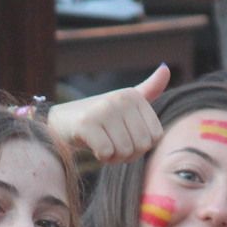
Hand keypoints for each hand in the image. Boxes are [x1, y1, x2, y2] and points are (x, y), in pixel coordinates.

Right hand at [47, 64, 169, 162]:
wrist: (61, 122)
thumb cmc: (98, 117)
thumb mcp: (125, 103)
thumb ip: (148, 90)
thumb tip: (166, 68)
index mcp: (134, 96)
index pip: (155, 137)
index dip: (141, 147)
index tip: (126, 140)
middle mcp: (121, 99)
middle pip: (142, 146)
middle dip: (128, 155)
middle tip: (113, 146)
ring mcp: (104, 109)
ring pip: (125, 151)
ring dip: (114, 158)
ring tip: (102, 146)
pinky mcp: (86, 123)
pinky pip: (107, 153)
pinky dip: (100, 157)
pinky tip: (93, 147)